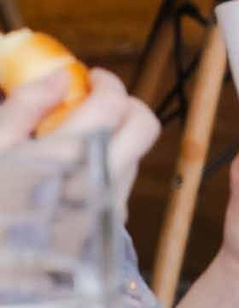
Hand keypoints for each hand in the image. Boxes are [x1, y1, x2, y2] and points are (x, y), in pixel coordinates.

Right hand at [3, 68, 159, 217]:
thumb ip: (25, 108)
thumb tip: (60, 77)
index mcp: (70, 156)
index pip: (112, 105)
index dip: (106, 83)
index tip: (92, 78)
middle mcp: (101, 180)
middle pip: (144, 128)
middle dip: (126, 106)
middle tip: (98, 100)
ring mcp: (108, 208)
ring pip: (135, 157)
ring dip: (118, 138)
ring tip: (78, 138)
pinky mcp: (107, 230)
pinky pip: (121, 187)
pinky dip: (108, 168)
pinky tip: (74, 172)